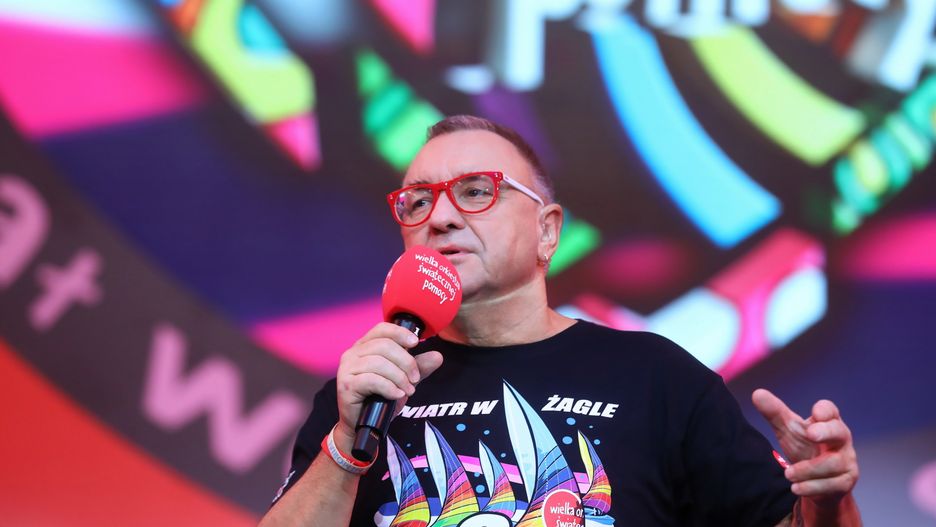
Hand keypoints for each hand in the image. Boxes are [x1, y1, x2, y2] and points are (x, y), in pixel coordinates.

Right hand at [333, 323, 443, 449]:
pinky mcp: (346, 385)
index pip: (382, 328)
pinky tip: (397, 395)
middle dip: (406, 362)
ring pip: (379, 363)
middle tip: (415, 379)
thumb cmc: (378, 398)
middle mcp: (352, 353)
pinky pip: (372, 380)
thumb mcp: (402, 380)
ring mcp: (347, 368)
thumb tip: (437, 356)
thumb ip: (418, 367)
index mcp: (364, 346)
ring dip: (399, 377)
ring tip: (407, 390)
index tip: (416, 343)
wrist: (361, 424)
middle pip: (384, 346)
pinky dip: (389, 387)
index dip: (400, 333)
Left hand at [752, 389, 858, 507]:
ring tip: (788, 474)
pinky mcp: (845, 482)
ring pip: (833, 463)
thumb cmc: (804, 447)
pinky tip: (796, 488)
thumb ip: (774, 413)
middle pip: (839, 432)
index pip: (830, 411)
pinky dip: (812, 487)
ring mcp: (846, 461)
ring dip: (808, 469)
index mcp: (828, 422)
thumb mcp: (788, 430)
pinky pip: (832, 485)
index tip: (815, 412)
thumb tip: (756, 393)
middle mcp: (841, 440)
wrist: (815, 481)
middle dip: (826, 432)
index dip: (825, 410)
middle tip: (810, 433)